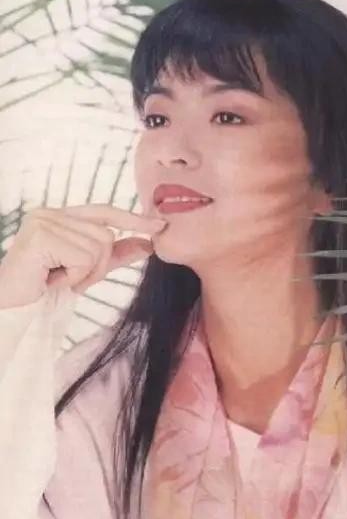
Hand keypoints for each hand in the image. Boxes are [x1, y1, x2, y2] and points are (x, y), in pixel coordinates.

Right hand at [0, 204, 166, 307]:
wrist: (10, 306)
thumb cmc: (44, 286)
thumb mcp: (86, 268)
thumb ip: (115, 254)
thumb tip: (148, 244)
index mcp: (60, 215)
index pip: (105, 211)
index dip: (133, 219)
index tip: (160, 225)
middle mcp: (51, 212)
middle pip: (106, 234)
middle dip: (98, 265)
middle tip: (72, 280)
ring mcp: (44, 221)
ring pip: (97, 247)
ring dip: (85, 273)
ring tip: (60, 279)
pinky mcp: (41, 236)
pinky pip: (83, 258)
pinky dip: (74, 276)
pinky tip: (53, 280)